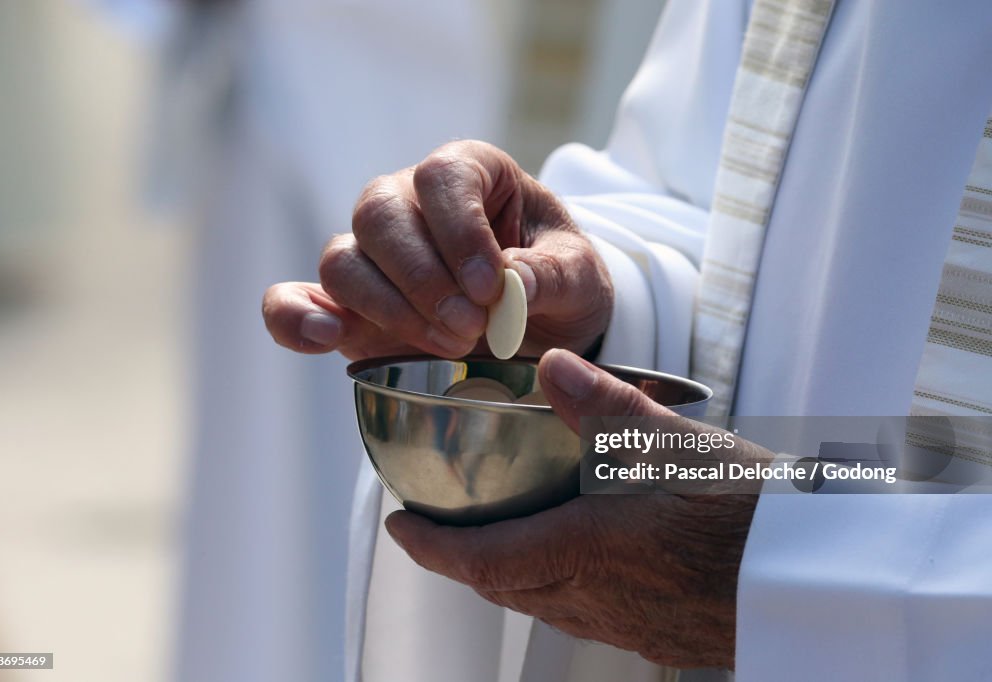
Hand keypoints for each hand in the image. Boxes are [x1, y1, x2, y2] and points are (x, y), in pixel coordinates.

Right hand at [261, 140, 612, 359]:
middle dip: (423, 277)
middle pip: (379, 213)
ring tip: (448, 346)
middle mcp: (409, 202)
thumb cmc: (557, 281)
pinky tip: (324, 335)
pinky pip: (297, 299)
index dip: (460, 229)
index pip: (442, 176)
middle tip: (471, 327)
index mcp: (469, 173)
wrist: (542, 325)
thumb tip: (510, 284)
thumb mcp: (577, 275)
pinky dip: (296, 317)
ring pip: (343, 259)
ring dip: (387, 307)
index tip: (491, 285)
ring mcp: (373, 254)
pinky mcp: (348, 305)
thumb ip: (551, 275)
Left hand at [386, 349, 769, 669]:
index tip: (398, 529)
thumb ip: (608, 406)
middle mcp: (596, 599)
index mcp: (586, 554)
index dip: (431, 548)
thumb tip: (550, 363)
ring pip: (543, 604)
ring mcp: (628, 624)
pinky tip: (581, 558)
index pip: (481, 561)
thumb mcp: (677, 444)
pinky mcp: (659, 633)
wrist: (823, 580)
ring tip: (501, 538)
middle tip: (444, 528)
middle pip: (505, 588)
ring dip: (510, 574)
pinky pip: (585, 615)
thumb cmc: (751, 513)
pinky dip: (558, 586)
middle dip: (464, 561)